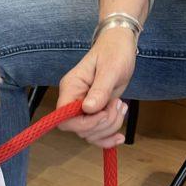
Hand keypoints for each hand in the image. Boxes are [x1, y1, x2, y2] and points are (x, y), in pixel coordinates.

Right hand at [57, 27, 136, 147]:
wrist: (120, 46)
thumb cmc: (114, 52)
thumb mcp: (110, 69)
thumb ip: (100, 90)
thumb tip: (88, 109)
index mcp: (71, 88)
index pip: (64, 118)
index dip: (84, 124)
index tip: (103, 114)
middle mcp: (73, 100)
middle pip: (80, 130)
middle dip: (103, 124)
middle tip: (118, 105)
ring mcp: (83, 109)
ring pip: (91, 134)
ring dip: (110, 127)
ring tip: (122, 107)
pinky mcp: (95, 114)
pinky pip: (97, 135)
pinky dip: (109, 139)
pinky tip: (120, 137)